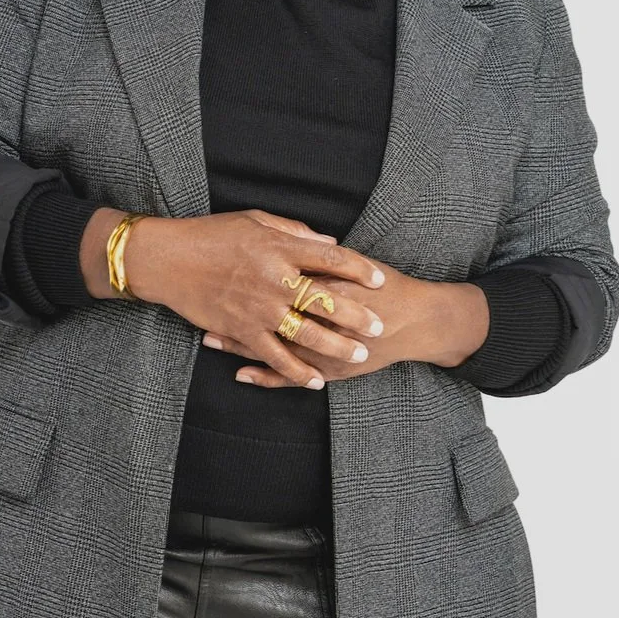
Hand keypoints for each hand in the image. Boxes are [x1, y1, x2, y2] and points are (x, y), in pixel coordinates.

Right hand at [121, 209, 386, 389]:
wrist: (169, 259)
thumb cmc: (212, 234)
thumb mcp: (255, 220)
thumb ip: (294, 232)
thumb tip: (328, 242)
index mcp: (279, 249)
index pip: (330, 258)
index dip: (358, 270)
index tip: (379, 279)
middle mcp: (274, 279)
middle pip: (325, 299)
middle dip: (356, 315)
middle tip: (379, 326)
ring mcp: (258, 308)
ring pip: (306, 332)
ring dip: (336, 345)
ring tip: (360, 353)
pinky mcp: (241, 330)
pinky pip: (275, 356)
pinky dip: (296, 371)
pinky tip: (315, 381)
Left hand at [202, 264, 425, 386]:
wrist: (417, 321)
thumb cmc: (385, 288)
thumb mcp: (354, 261)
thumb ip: (323, 252)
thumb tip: (297, 240)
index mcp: (322, 283)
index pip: (275, 278)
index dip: (243, 274)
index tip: (217, 268)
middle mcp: (317, 317)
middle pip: (264, 313)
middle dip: (232, 310)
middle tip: (201, 305)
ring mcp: (320, 348)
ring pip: (271, 347)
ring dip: (238, 345)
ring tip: (209, 338)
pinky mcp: (327, 370)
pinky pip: (289, 376)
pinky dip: (264, 377)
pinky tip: (241, 374)